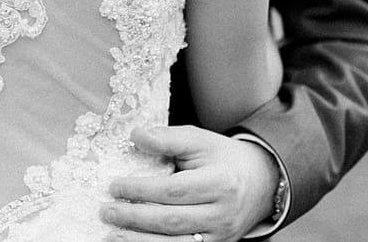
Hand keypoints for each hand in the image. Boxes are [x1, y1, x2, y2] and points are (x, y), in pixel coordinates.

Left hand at [100, 126, 279, 241]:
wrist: (260, 182)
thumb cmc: (222, 159)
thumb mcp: (199, 140)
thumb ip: (167, 138)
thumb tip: (135, 136)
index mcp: (219, 183)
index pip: (174, 190)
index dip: (142, 189)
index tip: (115, 186)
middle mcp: (222, 214)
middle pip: (173, 221)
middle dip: (135, 217)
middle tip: (106, 211)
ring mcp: (220, 236)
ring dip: (141, 241)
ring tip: (113, 234)